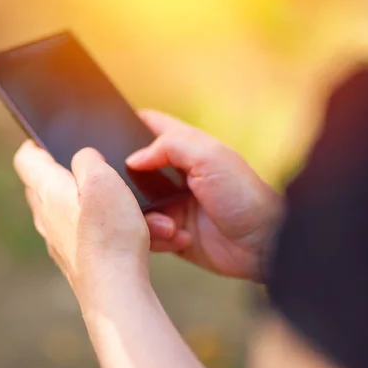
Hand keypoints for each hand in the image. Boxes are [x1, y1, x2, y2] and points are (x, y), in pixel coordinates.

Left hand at [13, 141, 149, 294]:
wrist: (115, 289)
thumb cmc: (109, 233)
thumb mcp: (102, 179)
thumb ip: (88, 159)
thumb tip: (83, 157)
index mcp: (47, 190)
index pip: (26, 158)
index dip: (38, 144)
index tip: (54, 139)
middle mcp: (47, 216)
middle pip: (52, 184)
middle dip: (79, 175)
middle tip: (105, 172)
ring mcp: (60, 240)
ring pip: (78, 211)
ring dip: (107, 207)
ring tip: (140, 212)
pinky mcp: (77, 258)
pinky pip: (93, 234)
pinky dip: (114, 229)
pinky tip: (144, 233)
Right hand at [126, 110, 283, 281]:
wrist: (263, 244)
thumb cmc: (244, 195)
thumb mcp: (209, 157)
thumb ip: (169, 147)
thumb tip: (134, 159)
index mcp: (187, 148)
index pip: (152, 126)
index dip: (130, 122)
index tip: (105, 128)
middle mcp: (176, 175)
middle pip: (135, 169)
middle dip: (125, 179)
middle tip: (117, 188)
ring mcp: (173, 205)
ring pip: (136, 205)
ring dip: (145, 214)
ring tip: (169, 223)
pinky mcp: (173, 233)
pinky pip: (149, 233)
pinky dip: (158, 236)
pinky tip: (179, 236)